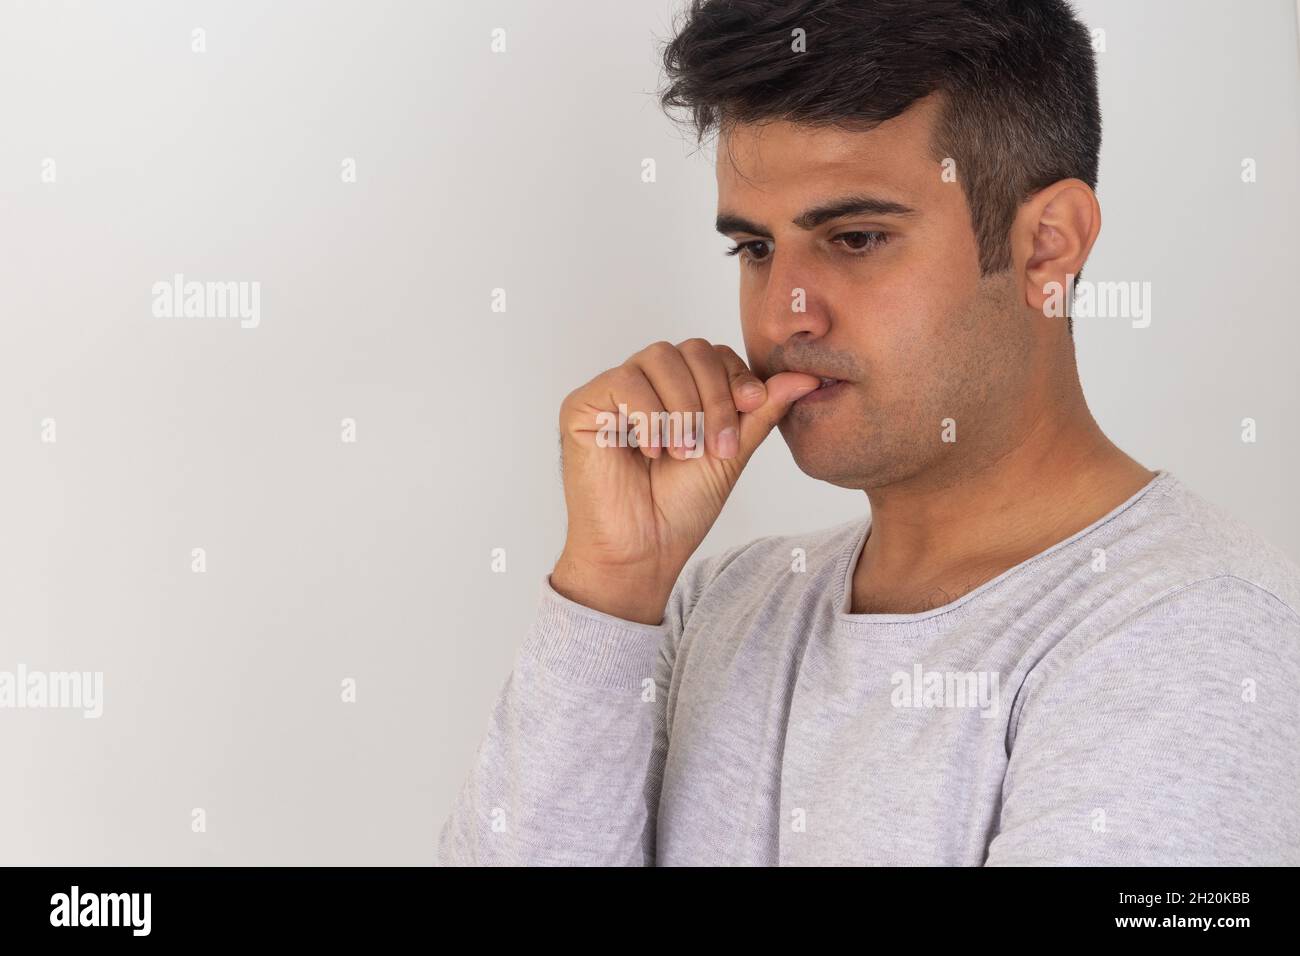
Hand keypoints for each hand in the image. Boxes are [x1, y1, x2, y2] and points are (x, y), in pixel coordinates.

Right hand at [551, 339, 819, 622]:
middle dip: (714, 395)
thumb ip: (761, 412)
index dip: (735, 375)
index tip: (753, 407)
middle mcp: (646, 384)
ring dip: (682, 407)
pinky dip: (647, 416)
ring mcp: (613, 392)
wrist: (644, 551)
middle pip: (689, 349)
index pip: (712, 353)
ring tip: (682, 452)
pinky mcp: (583, 405)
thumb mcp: (731, 452)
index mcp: (680, 390)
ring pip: (658, 358)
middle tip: (714, 446)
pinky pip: (623, 381)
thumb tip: (807, 377)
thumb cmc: (681, 508)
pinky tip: (653, 451)